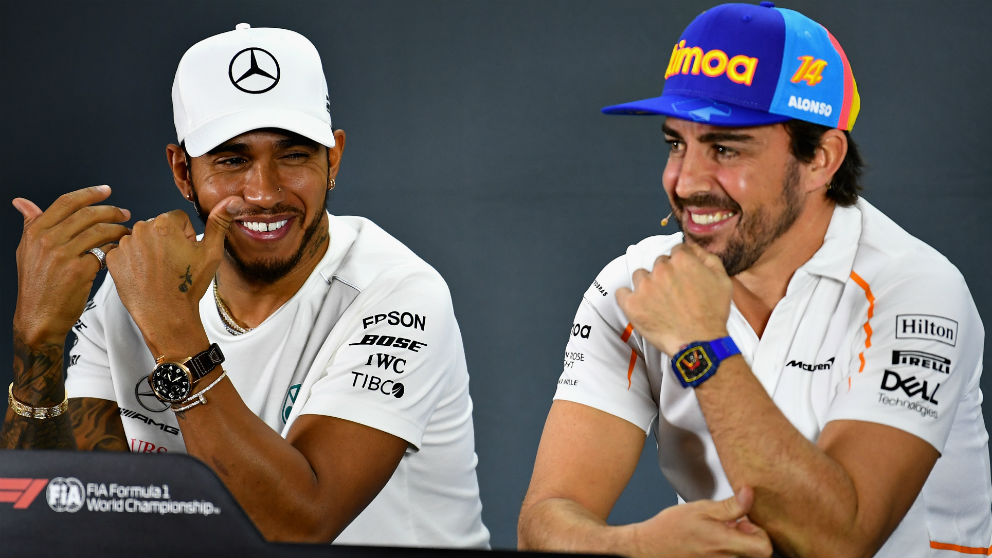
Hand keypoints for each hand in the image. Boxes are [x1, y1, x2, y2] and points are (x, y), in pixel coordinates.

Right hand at [12, 185, 130, 346]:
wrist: (38, 318)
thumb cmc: (36, 285)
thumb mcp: (26, 251)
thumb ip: (30, 224)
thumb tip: (22, 202)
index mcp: (35, 232)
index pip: (67, 202)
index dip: (90, 193)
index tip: (106, 190)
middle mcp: (48, 240)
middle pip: (87, 214)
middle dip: (111, 210)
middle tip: (125, 213)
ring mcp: (63, 255)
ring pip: (100, 231)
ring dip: (118, 229)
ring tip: (127, 232)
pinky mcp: (80, 271)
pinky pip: (106, 252)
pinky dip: (116, 248)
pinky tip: (121, 250)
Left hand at [105, 196, 241, 355]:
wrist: (166, 315)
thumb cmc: (189, 285)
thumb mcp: (211, 253)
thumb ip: (219, 222)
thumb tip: (231, 200)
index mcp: (164, 223)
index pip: (177, 219)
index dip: (185, 237)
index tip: (186, 255)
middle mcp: (140, 229)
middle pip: (158, 227)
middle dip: (165, 241)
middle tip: (173, 265)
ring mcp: (124, 244)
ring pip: (141, 239)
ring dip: (149, 251)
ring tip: (158, 272)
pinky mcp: (112, 259)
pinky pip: (125, 252)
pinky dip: (133, 261)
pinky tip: (144, 275)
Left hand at [615, 242, 731, 354]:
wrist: (700, 343)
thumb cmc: (712, 314)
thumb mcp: (722, 280)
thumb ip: (707, 258)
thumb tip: (693, 248)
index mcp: (682, 260)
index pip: (676, 251)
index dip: (680, 265)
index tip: (681, 276)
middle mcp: (661, 270)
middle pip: (658, 264)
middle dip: (665, 275)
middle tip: (673, 293)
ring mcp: (645, 287)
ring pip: (640, 276)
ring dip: (647, 285)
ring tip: (658, 301)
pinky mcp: (632, 304)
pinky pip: (621, 293)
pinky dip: (627, 297)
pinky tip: (638, 304)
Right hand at [630, 486, 771, 557]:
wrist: (649, 547)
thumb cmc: (670, 528)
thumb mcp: (700, 508)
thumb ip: (730, 505)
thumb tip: (749, 494)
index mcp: (724, 543)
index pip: (764, 547)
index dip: (760, 532)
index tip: (745, 521)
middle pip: (757, 552)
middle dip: (750, 536)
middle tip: (733, 524)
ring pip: (743, 554)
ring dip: (738, 542)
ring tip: (720, 531)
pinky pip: (730, 557)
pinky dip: (727, 547)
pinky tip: (713, 539)